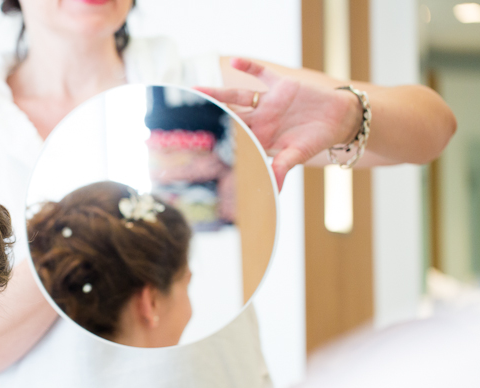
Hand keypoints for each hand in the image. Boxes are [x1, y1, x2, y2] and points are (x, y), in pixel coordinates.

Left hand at [195, 58, 360, 189]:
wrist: (339, 119)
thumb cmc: (317, 140)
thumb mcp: (299, 155)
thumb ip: (283, 168)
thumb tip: (274, 190)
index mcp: (261, 137)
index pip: (234, 139)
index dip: (218, 140)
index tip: (197, 146)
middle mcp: (260, 119)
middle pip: (228, 115)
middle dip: (209, 115)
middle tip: (186, 115)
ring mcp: (268, 101)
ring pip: (237, 95)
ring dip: (218, 91)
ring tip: (196, 88)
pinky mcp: (281, 85)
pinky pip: (262, 73)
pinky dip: (250, 66)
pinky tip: (235, 60)